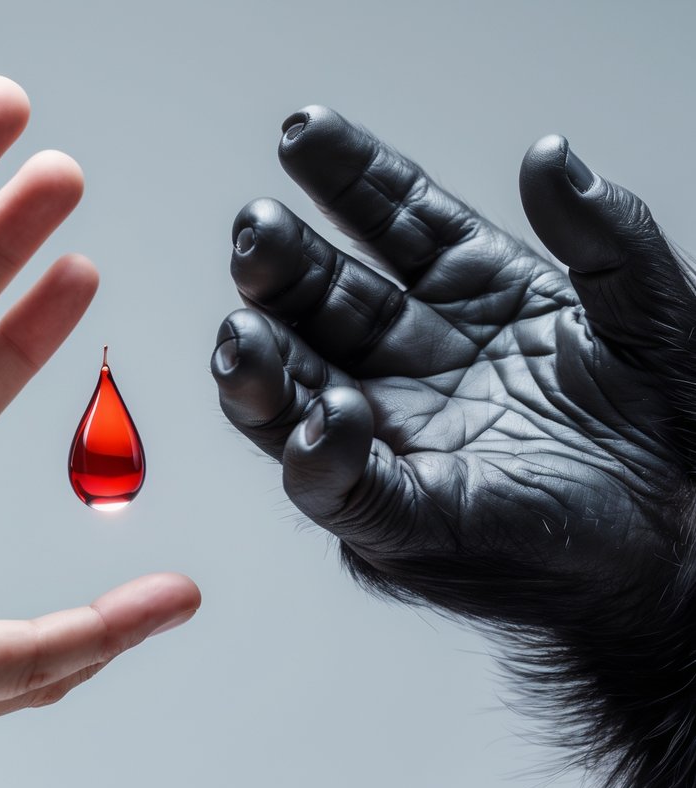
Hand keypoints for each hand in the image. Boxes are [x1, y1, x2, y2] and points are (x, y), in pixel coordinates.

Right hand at [212, 106, 694, 787]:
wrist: (685, 545)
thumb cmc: (665, 436)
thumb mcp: (648, 315)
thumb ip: (607, 237)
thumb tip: (549, 155)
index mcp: (469, 296)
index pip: (391, 219)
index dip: (345, 176)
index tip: (303, 134)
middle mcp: (412, 360)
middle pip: (319, 302)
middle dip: (278, 267)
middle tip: (258, 236)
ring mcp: (395, 436)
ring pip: (294, 396)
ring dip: (260, 366)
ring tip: (245, 335)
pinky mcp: (400, 521)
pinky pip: (340, 490)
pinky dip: (321, 461)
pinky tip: (328, 422)